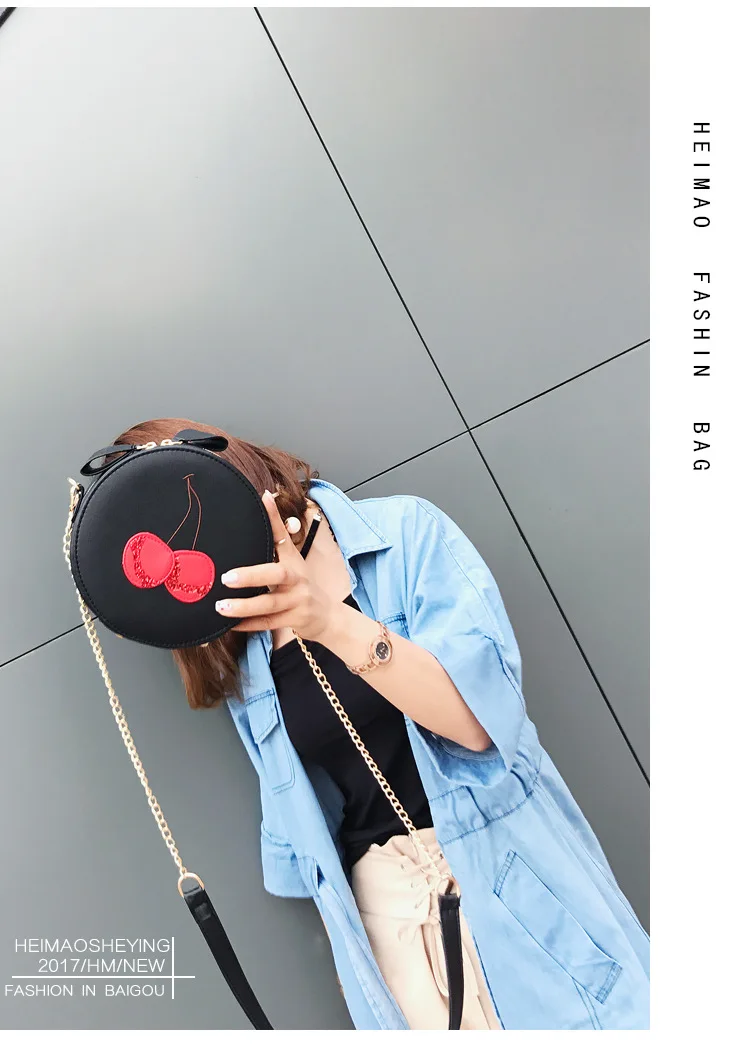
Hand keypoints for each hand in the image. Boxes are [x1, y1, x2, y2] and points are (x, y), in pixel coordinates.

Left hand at [214, 489, 337, 640]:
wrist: (326, 616)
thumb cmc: (301, 585)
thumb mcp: (292, 560)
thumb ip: (277, 535)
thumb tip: (265, 497)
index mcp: (293, 561)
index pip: (283, 535)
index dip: (274, 518)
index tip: (262, 499)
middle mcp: (297, 580)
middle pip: (276, 575)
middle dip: (251, 577)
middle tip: (225, 578)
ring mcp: (296, 602)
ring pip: (269, 605)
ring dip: (244, 607)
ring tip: (220, 606)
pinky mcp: (293, 620)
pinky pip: (268, 623)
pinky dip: (248, 624)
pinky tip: (230, 624)